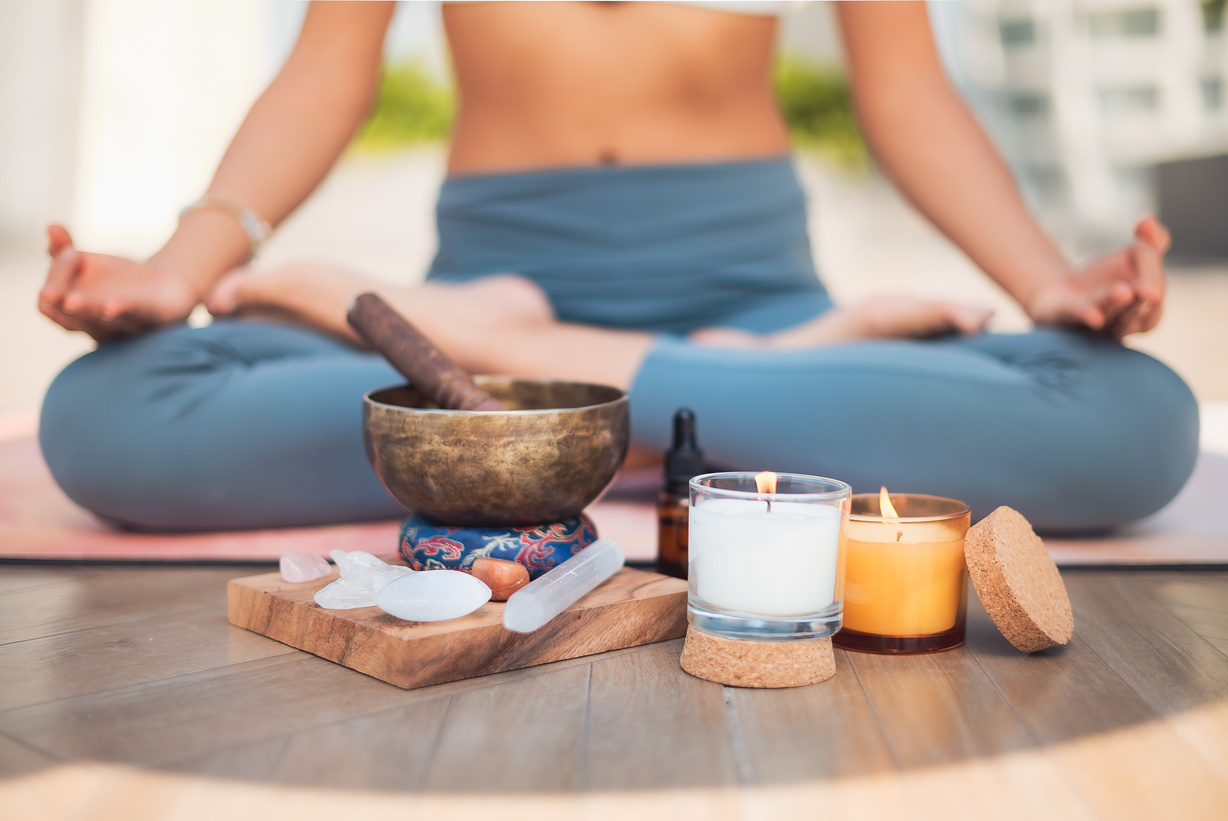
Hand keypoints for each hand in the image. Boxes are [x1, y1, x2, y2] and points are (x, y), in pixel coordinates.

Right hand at [39, 225, 202, 341]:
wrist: (166, 285)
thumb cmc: (118, 279)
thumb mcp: (85, 262)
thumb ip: (62, 249)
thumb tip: (51, 226)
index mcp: (75, 315)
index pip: (49, 301)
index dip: (54, 278)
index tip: (69, 251)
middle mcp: (97, 326)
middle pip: (70, 319)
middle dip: (59, 306)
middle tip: (49, 293)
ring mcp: (125, 324)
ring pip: (101, 321)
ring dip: (87, 309)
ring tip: (71, 301)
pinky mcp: (152, 317)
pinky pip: (134, 314)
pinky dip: (122, 309)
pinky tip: (111, 306)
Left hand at [1026, 216, 1168, 339]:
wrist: (1058, 294)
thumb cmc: (1105, 278)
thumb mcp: (1134, 256)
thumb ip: (1151, 240)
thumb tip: (1147, 219)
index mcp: (1146, 309)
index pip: (1155, 289)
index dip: (1152, 266)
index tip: (1142, 231)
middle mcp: (1124, 323)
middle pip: (1140, 310)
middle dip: (1144, 296)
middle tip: (1148, 289)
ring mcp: (1093, 325)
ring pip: (1110, 315)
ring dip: (1116, 303)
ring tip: (1124, 291)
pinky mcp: (1064, 319)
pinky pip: (1077, 318)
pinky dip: (1086, 315)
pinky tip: (1094, 316)